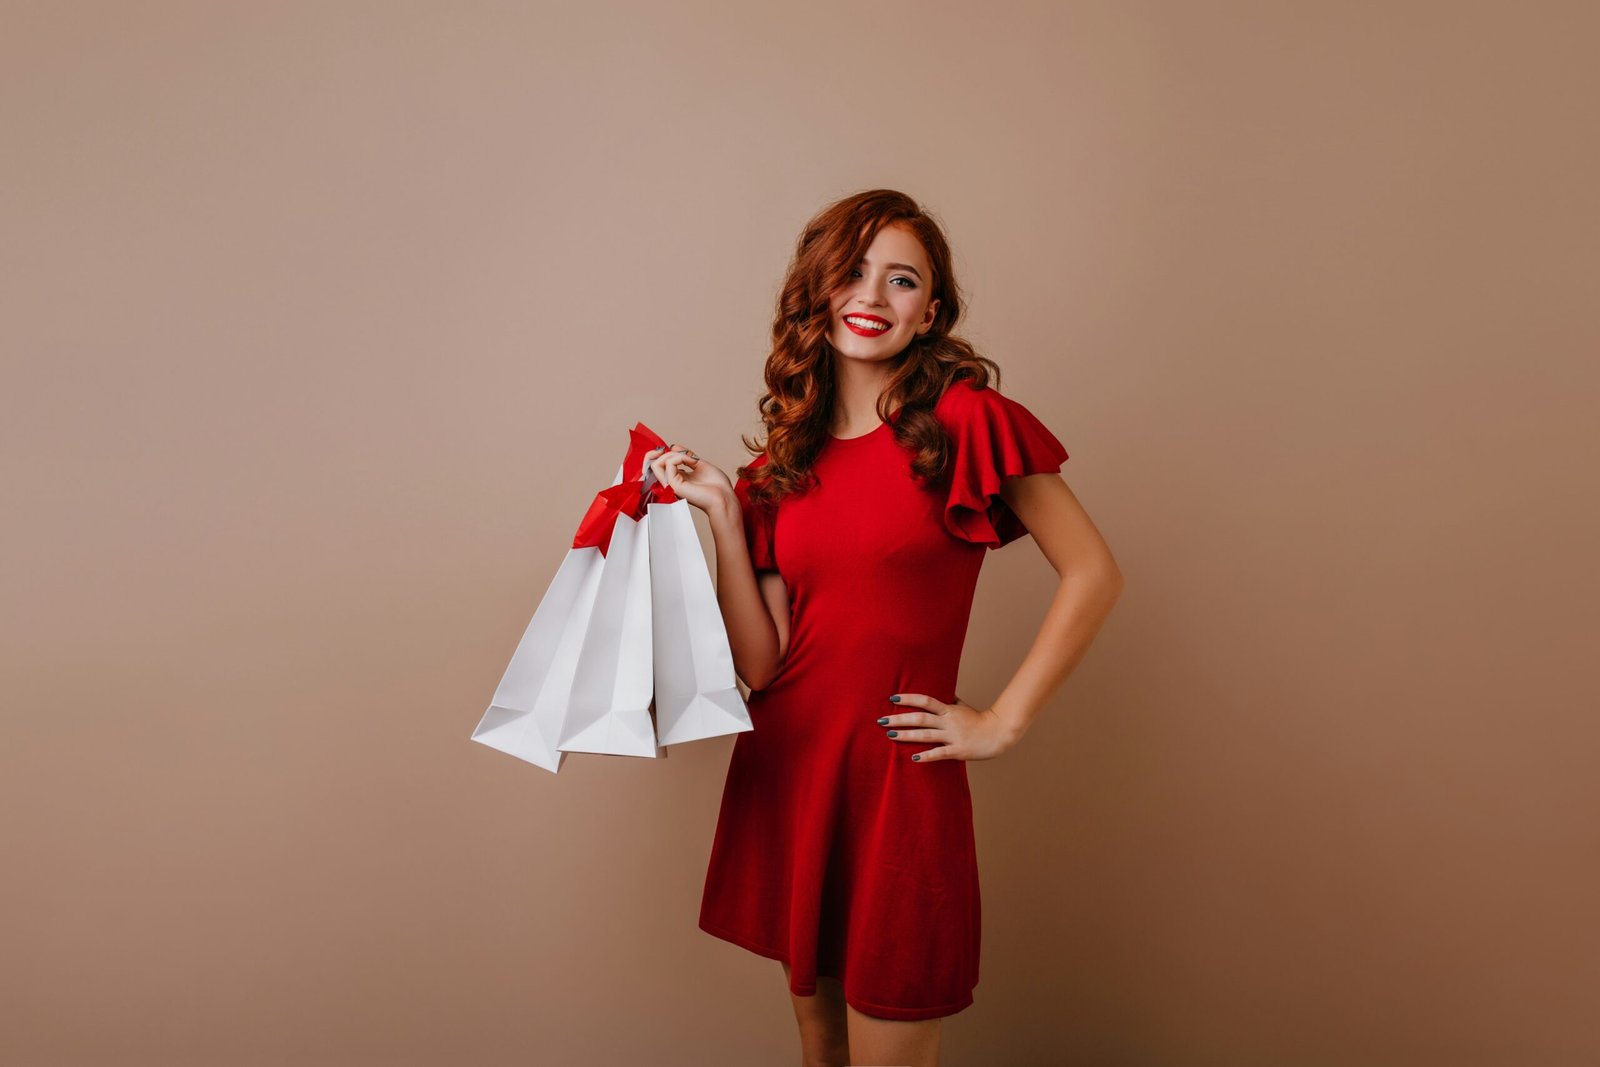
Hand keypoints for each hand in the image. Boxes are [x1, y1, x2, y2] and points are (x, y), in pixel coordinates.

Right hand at [643, 443, 732, 513]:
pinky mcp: (675, 486)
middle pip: (653, 465)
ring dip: (671, 454)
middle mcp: (673, 483)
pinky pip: (669, 465)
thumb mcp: (700, 464)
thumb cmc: (717, 486)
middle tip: (674, 449)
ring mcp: (672, 485)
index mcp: (678, 479)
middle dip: (659, 452)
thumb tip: (674, 447)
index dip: (658, 455)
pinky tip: (691, 460)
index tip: (669, 447)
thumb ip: (686, 456)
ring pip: (657, 465)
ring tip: (686, 457)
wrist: (724, 498)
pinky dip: (679, 457)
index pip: (659, 466)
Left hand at [878, 693, 1019, 762]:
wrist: (998, 733)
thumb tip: (943, 692)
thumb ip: (951, 701)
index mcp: (949, 710)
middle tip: (881, 720)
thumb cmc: (980, 720)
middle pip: (920, 718)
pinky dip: (926, 756)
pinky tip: (913, 758)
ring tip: (889, 735)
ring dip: (906, 735)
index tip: (892, 698)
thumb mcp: (964, 707)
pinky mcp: (958, 750)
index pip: (925, 701)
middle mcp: (948, 721)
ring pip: (926, 735)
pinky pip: (939, 753)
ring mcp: (953, 736)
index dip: (908, 699)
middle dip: (899, 718)